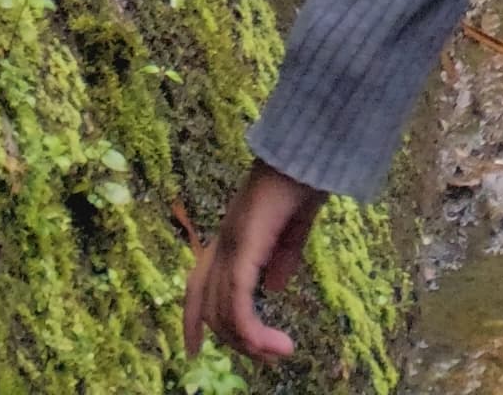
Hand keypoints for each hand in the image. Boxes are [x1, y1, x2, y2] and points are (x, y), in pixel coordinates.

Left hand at [183, 164, 325, 365]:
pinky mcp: (245, 246)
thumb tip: (274, 289)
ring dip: (249, 341)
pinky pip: (239, 300)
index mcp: (232, 236)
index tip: (192, 351)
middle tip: (268, 356)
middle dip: (235, 340)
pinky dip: (252, 329)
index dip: (192, 320)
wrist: (310, 146)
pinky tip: (273, 344)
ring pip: (224, 311)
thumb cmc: (305, 176)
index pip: (198, 286)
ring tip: (278, 352)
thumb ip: (284, 254)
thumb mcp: (296, 224)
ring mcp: (231, 244)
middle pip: (212, 308)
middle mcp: (223, 242)